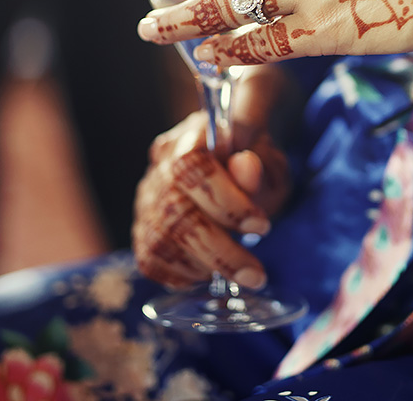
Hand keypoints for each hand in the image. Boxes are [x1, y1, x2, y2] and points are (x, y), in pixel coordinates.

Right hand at [132, 69, 291, 288]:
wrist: (238, 163)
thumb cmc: (254, 161)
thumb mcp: (269, 159)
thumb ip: (258, 166)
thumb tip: (246, 166)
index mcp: (190, 137)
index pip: (190, 166)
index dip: (225, 201)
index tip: (261, 226)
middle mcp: (160, 166)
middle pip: (174, 212)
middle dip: (219, 250)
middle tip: (255, 273)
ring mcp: (148, 196)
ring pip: (160, 240)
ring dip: (203, 266)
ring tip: (237, 272)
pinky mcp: (143, 226)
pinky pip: (149, 259)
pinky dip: (180, 275)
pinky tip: (208, 274)